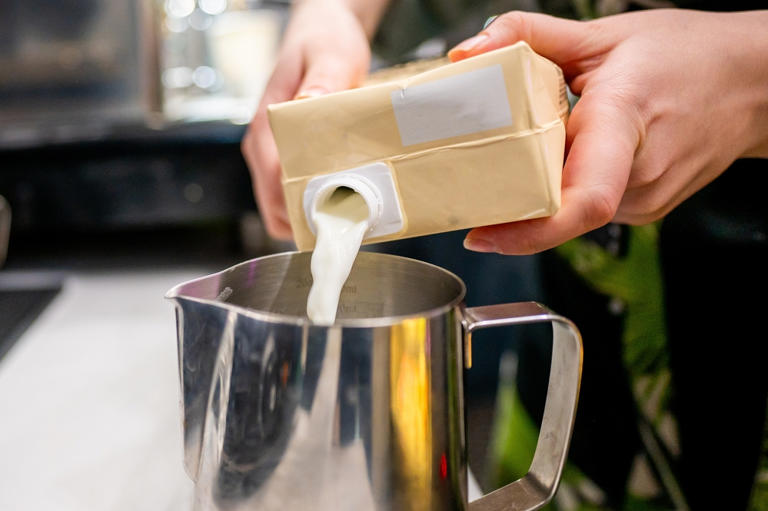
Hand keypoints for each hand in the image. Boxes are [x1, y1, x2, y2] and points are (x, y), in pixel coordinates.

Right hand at [242, 0, 373, 239]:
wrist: (321, 31)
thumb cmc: (322, 41)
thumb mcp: (329, 57)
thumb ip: (322, 81)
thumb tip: (308, 105)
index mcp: (266, 125)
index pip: (271, 180)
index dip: (296, 208)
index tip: (328, 220)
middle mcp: (263, 146)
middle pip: (274, 205)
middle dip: (307, 221)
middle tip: (346, 223)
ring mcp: (273, 155)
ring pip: (283, 206)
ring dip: (312, 217)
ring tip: (348, 216)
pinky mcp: (287, 158)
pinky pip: (296, 195)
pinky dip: (316, 206)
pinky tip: (344, 202)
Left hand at [449, 9, 767, 254]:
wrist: (753, 84)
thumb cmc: (690, 56)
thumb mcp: (605, 34)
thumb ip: (530, 35)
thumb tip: (470, 52)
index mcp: (625, 121)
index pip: (584, 198)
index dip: (529, 230)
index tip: (483, 234)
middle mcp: (639, 173)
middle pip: (561, 211)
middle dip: (511, 207)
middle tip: (470, 193)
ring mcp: (646, 200)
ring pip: (571, 213)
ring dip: (537, 198)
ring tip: (513, 170)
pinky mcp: (645, 209)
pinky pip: (587, 208)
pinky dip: (563, 191)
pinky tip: (558, 165)